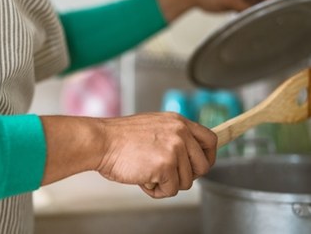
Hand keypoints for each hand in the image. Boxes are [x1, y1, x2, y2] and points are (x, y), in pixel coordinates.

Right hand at [97, 112, 216, 198]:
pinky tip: (143, 178)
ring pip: (186, 182)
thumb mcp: (154, 126)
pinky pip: (171, 191)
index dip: (208, 156)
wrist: (102, 141)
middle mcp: (180, 133)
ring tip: (148, 172)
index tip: (200, 165)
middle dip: (187, 175)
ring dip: (168, 183)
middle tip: (168, 174)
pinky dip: (156, 190)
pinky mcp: (166, 165)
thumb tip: (188, 155)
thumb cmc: (121, 138)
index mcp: (178, 122)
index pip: (210, 140)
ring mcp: (174, 148)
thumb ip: (174, 136)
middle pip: (203, 166)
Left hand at [190, 0, 274, 12]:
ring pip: (254, 5)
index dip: (271, 3)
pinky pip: (247, 9)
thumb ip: (245, 7)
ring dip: (253, 13)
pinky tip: (244, 19)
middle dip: (261, 9)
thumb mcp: (229, 1)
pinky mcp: (237, 0)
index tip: (273, 15)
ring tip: (251, 20)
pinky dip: (246, 14)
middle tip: (261, 21)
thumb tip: (256, 15)